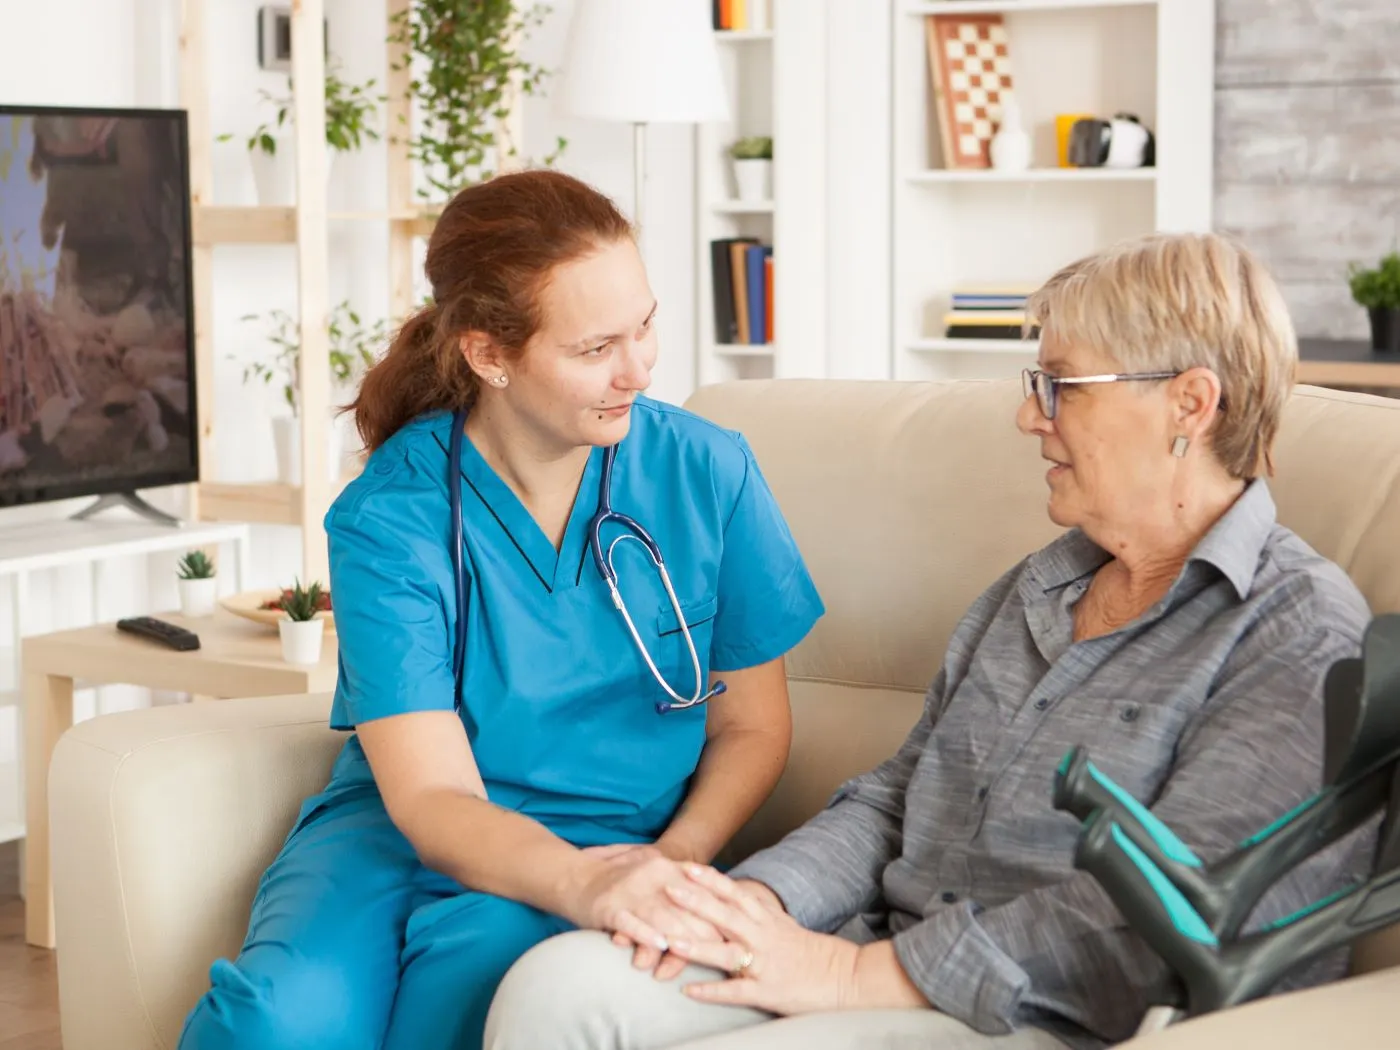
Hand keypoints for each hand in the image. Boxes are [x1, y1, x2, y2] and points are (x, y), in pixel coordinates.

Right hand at [561, 844, 721, 964]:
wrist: (576, 879)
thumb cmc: (623, 885)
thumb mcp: (655, 881)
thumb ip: (683, 893)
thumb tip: (717, 916)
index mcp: (666, 867)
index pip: (700, 892)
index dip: (719, 914)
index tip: (739, 934)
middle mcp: (650, 876)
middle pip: (686, 906)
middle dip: (707, 932)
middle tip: (726, 954)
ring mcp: (629, 890)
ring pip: (661, 915)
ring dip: (681, 937)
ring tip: (700, 954)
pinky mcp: (609, 906)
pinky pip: (630, 921)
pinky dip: (646, 934)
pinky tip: (659, 946)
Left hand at [663, 864, 863, 1014]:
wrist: (843, 977)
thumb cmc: (810, 951)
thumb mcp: (784, 923)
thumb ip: (758, 910)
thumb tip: (733, 894)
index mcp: (767, 920)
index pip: (735, 894)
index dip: (711, 880)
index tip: (687, 867)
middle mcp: (763, 937)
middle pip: (726, 916)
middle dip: (696, 901)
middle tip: (668, 888)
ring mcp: (764, 964)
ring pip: (726, 953)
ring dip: (697, 947)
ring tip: (670, 941)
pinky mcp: (767, 992)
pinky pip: (736, 992)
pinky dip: (712, 992)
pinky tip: (689, 991)